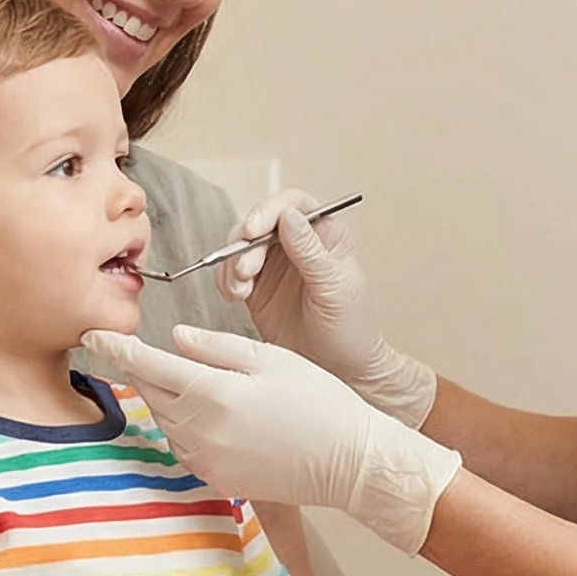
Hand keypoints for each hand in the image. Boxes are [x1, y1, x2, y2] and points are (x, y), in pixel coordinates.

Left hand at [84, 326, 461, 555]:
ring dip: (166, 400)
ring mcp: (206, 460)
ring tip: (187, 383)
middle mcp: (201, 431)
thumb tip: (176, 338)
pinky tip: (206, 416)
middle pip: (152, 393)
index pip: (148, 365)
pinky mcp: (216, 479)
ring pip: (165, 421)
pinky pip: (183, 447)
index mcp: (213, 393)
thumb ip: (217, 348)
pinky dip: (184, 427)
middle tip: (137, 352)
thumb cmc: (318, 401)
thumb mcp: (271, 358)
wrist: (349, 462)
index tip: (92, 335)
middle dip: (143, 371)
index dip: (116, 348)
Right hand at [218, 191, 437, 426]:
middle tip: (246, 272)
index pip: (293, 205)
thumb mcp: (335, 288)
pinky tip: (235, 297)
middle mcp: (297, 245)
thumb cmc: (350, 329)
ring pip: (240, 247)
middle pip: (259, 224)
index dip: (269, 211)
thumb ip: (311, 252)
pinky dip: (226, 281)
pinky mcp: (256, 288)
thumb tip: (289, 216)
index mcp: (325, 235)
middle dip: (245, 245)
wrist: (340, 370)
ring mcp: (275, 266)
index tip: (254, 230)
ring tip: (240, 291)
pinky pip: (231, 273)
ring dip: (232, 265)